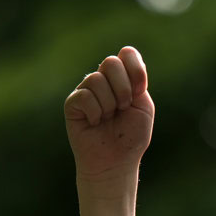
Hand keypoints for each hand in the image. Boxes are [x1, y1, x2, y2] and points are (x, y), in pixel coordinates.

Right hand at [65, 46, 154, 186]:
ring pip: (96, 79)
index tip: (139, 92)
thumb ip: (137, 80)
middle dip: (123, 89)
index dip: (135, 70)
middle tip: (123, 109)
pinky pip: (85, 96)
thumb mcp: (143, 106)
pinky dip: (95, 113)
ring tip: (108, 119)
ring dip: (109, 105)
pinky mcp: (73, 103)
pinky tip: (94, 124)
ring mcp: (86, 90)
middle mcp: (103, 80)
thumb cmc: (130, 137)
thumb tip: (122, 56)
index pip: (127, 54)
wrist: (116, 161)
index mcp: (123, 79)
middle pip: (111, 62)